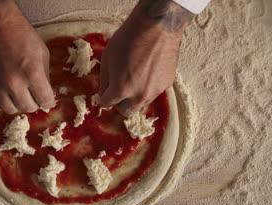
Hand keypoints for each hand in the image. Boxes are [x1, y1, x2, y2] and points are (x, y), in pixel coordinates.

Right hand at [0, 1, 54, 113]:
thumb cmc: (18, 32)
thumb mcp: (41, 51)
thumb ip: (44, 74)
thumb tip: (45, 91)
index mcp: (32, 73)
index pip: (45, 100)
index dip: (48, 100)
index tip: (47, 99)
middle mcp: (14, 82)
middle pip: (28, 108)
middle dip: (34, 104)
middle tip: (33, 97)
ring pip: (10, 109)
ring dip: (17, 105)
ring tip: (19, 96)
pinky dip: (1, 104)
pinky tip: (5, 97)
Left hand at [99, 0, 192, 115]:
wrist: (156, 26)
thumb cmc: (129, 39)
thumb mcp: (107, 59)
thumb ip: (104, 81)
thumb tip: (104, 93)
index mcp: (121, 89)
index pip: (107, 104)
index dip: (104, 96)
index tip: (106, 91)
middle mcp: (139, 95)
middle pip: (127, 111)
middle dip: (120, 103)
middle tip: (119, 90)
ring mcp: (155, 90)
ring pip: (141, 102)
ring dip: (135, 95)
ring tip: (135, 74)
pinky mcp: (167, 83)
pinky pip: (154, 91)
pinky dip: (148, 86)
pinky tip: (147, 69)